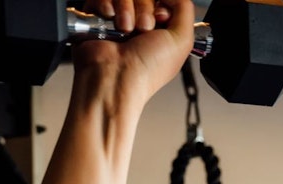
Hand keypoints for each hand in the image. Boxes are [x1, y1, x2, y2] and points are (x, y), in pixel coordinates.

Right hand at [72, 1, 194, 102]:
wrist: (115, 77)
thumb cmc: (147, 69)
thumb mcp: (183, 40)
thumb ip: (185, 9)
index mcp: (160, 30)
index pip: (161, 0)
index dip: (161, 6)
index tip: (160, 18)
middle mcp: (139, 25)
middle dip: (144, 8)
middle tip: (143, 29)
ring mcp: (118, 20)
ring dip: (126, 8)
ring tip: (125, 28)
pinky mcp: (97, 17)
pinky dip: (106, 4)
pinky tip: (109, 18)